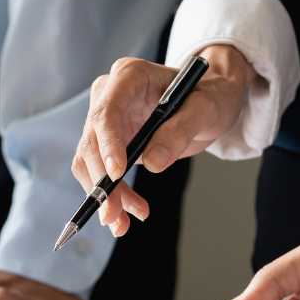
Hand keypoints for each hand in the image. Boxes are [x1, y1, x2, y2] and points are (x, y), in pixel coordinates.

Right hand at [70, 45, 252, 237]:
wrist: (209, 101)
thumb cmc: (210, 95)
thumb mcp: (206, 108)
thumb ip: (180, 131)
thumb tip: (152, 163)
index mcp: (129, 76)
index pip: (107, 112)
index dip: (107, 144)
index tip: (117, 174)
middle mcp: (109, 96)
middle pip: (92, 141)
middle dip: (102, 181)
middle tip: (114, 214)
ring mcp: (107, 120)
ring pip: (89, 162)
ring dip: (103, 195)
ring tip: (122, 222)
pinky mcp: (110, 143)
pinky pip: (100, 172)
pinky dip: (110, 196)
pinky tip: (125, 215)